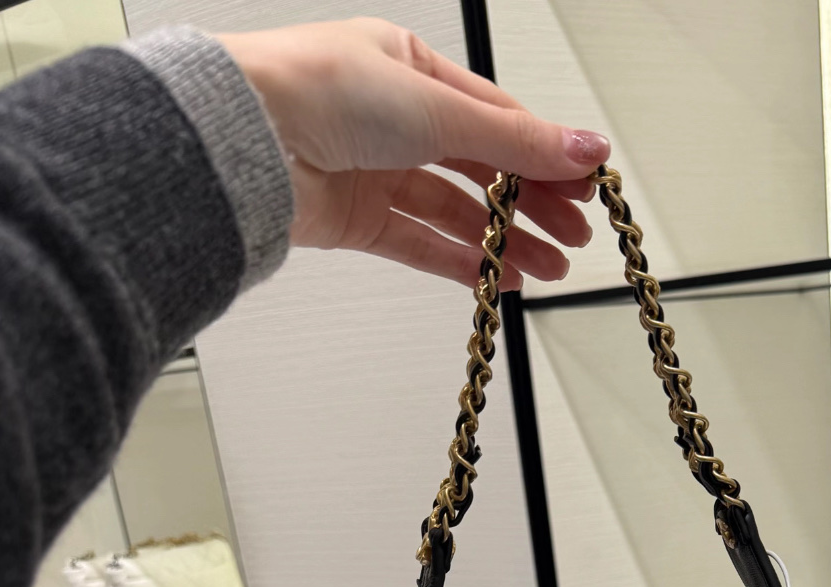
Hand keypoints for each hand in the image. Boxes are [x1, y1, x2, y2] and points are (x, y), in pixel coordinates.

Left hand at [218, 17, 609, 288]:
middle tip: (573, 235)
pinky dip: (459, 261)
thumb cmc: (316, 91)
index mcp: (409, 65)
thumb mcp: (436, 107)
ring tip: (546, 268)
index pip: (496, 117)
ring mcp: (373, 169)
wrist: (244, 139)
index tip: (586, 184)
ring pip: (454, 210)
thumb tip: (583, 145)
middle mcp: (392, 116)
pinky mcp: (355, 218)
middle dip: (531, 204)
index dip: (545, 153)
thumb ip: (515, 138)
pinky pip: (419, 242)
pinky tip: (496, 277)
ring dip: (502, 240)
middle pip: (480, 166)